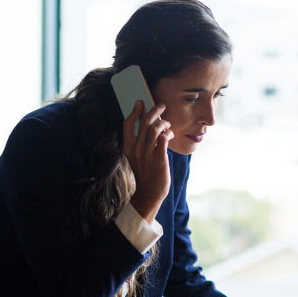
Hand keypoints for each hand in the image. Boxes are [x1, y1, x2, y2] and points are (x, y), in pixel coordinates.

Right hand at [122, 100, 171, 222]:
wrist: (149, 193)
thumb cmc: (145, 174)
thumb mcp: (137, 157)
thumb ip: (141, 143)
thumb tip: (150, 126)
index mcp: (128, 148)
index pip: (127, 125)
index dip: (134, 112)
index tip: (139, 103)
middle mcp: (136, 149)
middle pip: (144, 123)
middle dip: (153, 110)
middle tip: (161, 105)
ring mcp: (147, 154)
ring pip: (155, 129)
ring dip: (163, 122)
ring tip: (167, 124)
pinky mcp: (159, 159)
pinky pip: (163, 139)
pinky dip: (168, 133)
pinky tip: (170, 134)